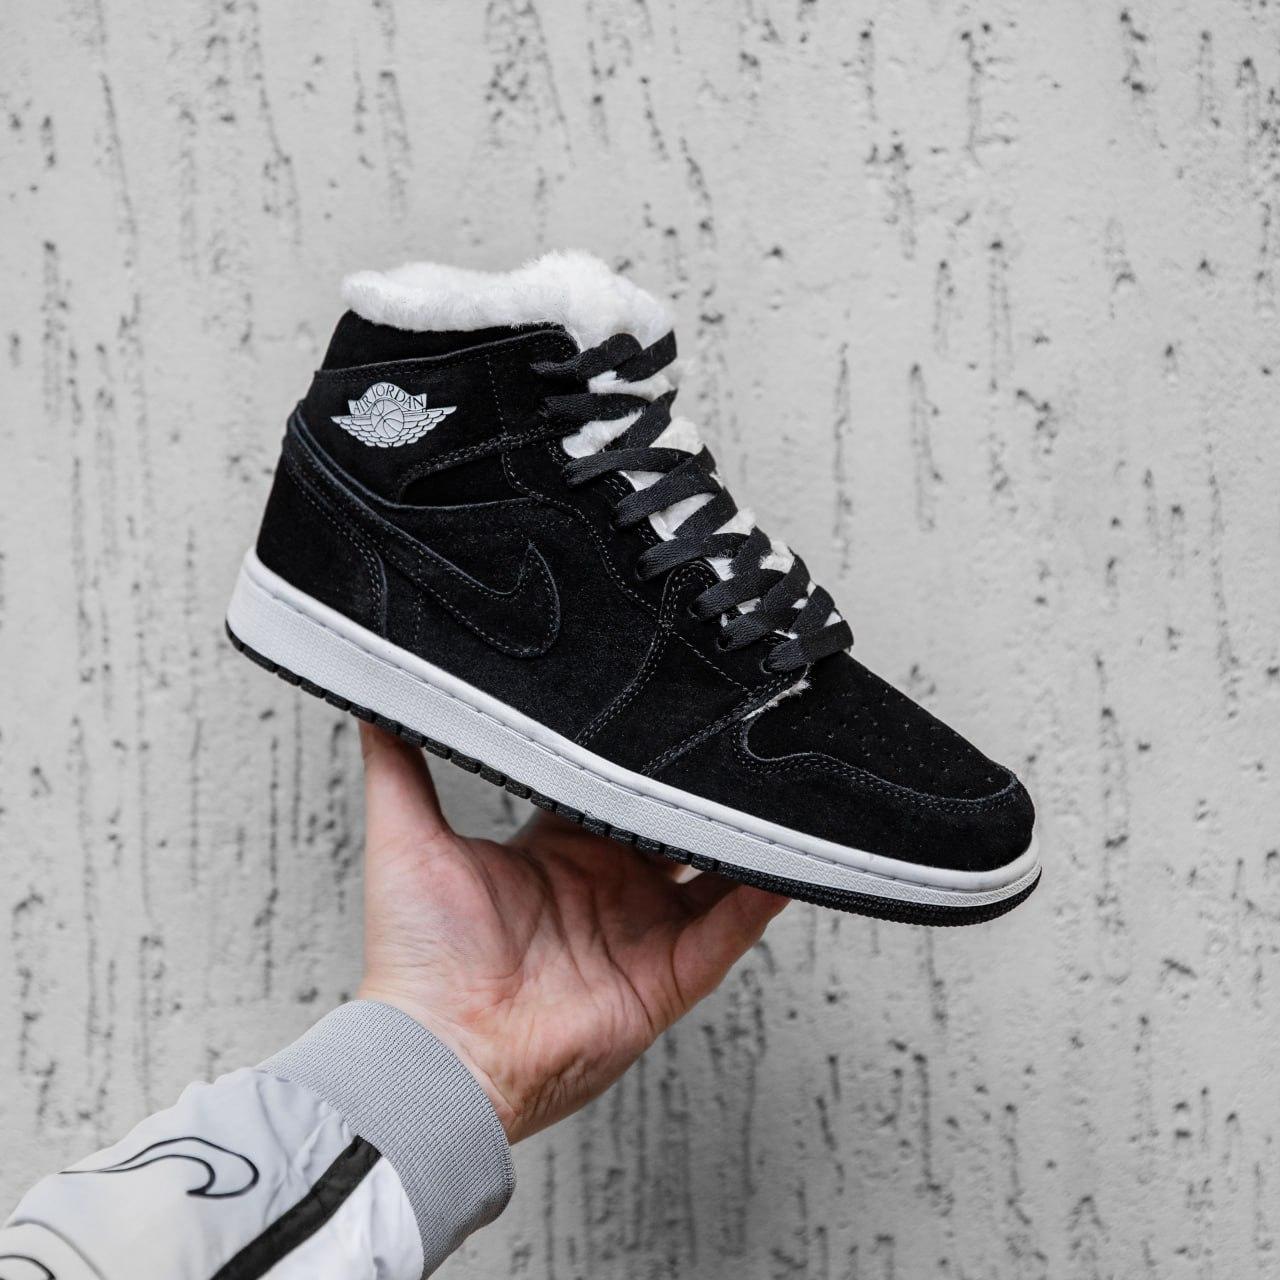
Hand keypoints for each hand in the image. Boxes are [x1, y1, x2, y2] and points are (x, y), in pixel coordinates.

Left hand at [355, 723, 787, 1142]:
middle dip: (696, 787)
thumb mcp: (405, 837)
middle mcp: (606, 890)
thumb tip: (370, 693)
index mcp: (556, 854)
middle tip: (728, 736)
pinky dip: (762, 894)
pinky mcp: (668, 977)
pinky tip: (787, 857)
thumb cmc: (415, 961)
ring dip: (741, 834)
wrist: (436, 1052)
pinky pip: (730, 930)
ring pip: (712, 872)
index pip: (610, 791)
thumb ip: (398, 763)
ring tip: (773, 787)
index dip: (636, 757)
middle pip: (669, 825)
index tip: (661, 711)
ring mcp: (642, 933)